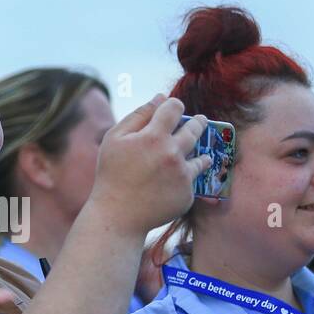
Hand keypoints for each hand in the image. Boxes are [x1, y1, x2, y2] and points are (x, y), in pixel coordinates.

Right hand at [89, 95, 211, 238]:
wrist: (118, 216)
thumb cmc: (112, 174)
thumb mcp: (114, 139)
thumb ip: (139, 115)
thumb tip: (161, 97)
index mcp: (153, 136)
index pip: (175, 107)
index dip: (174, 106)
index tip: (173, 110)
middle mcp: (173, 153)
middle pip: (196, 127)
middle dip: (197, 123)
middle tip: (198, 122)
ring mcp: (183, 175)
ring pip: (202, 155)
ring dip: (199, 150)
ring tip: (194, 152)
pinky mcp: (188, 194)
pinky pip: (194, 179)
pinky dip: (187, 177)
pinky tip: (174, 181)